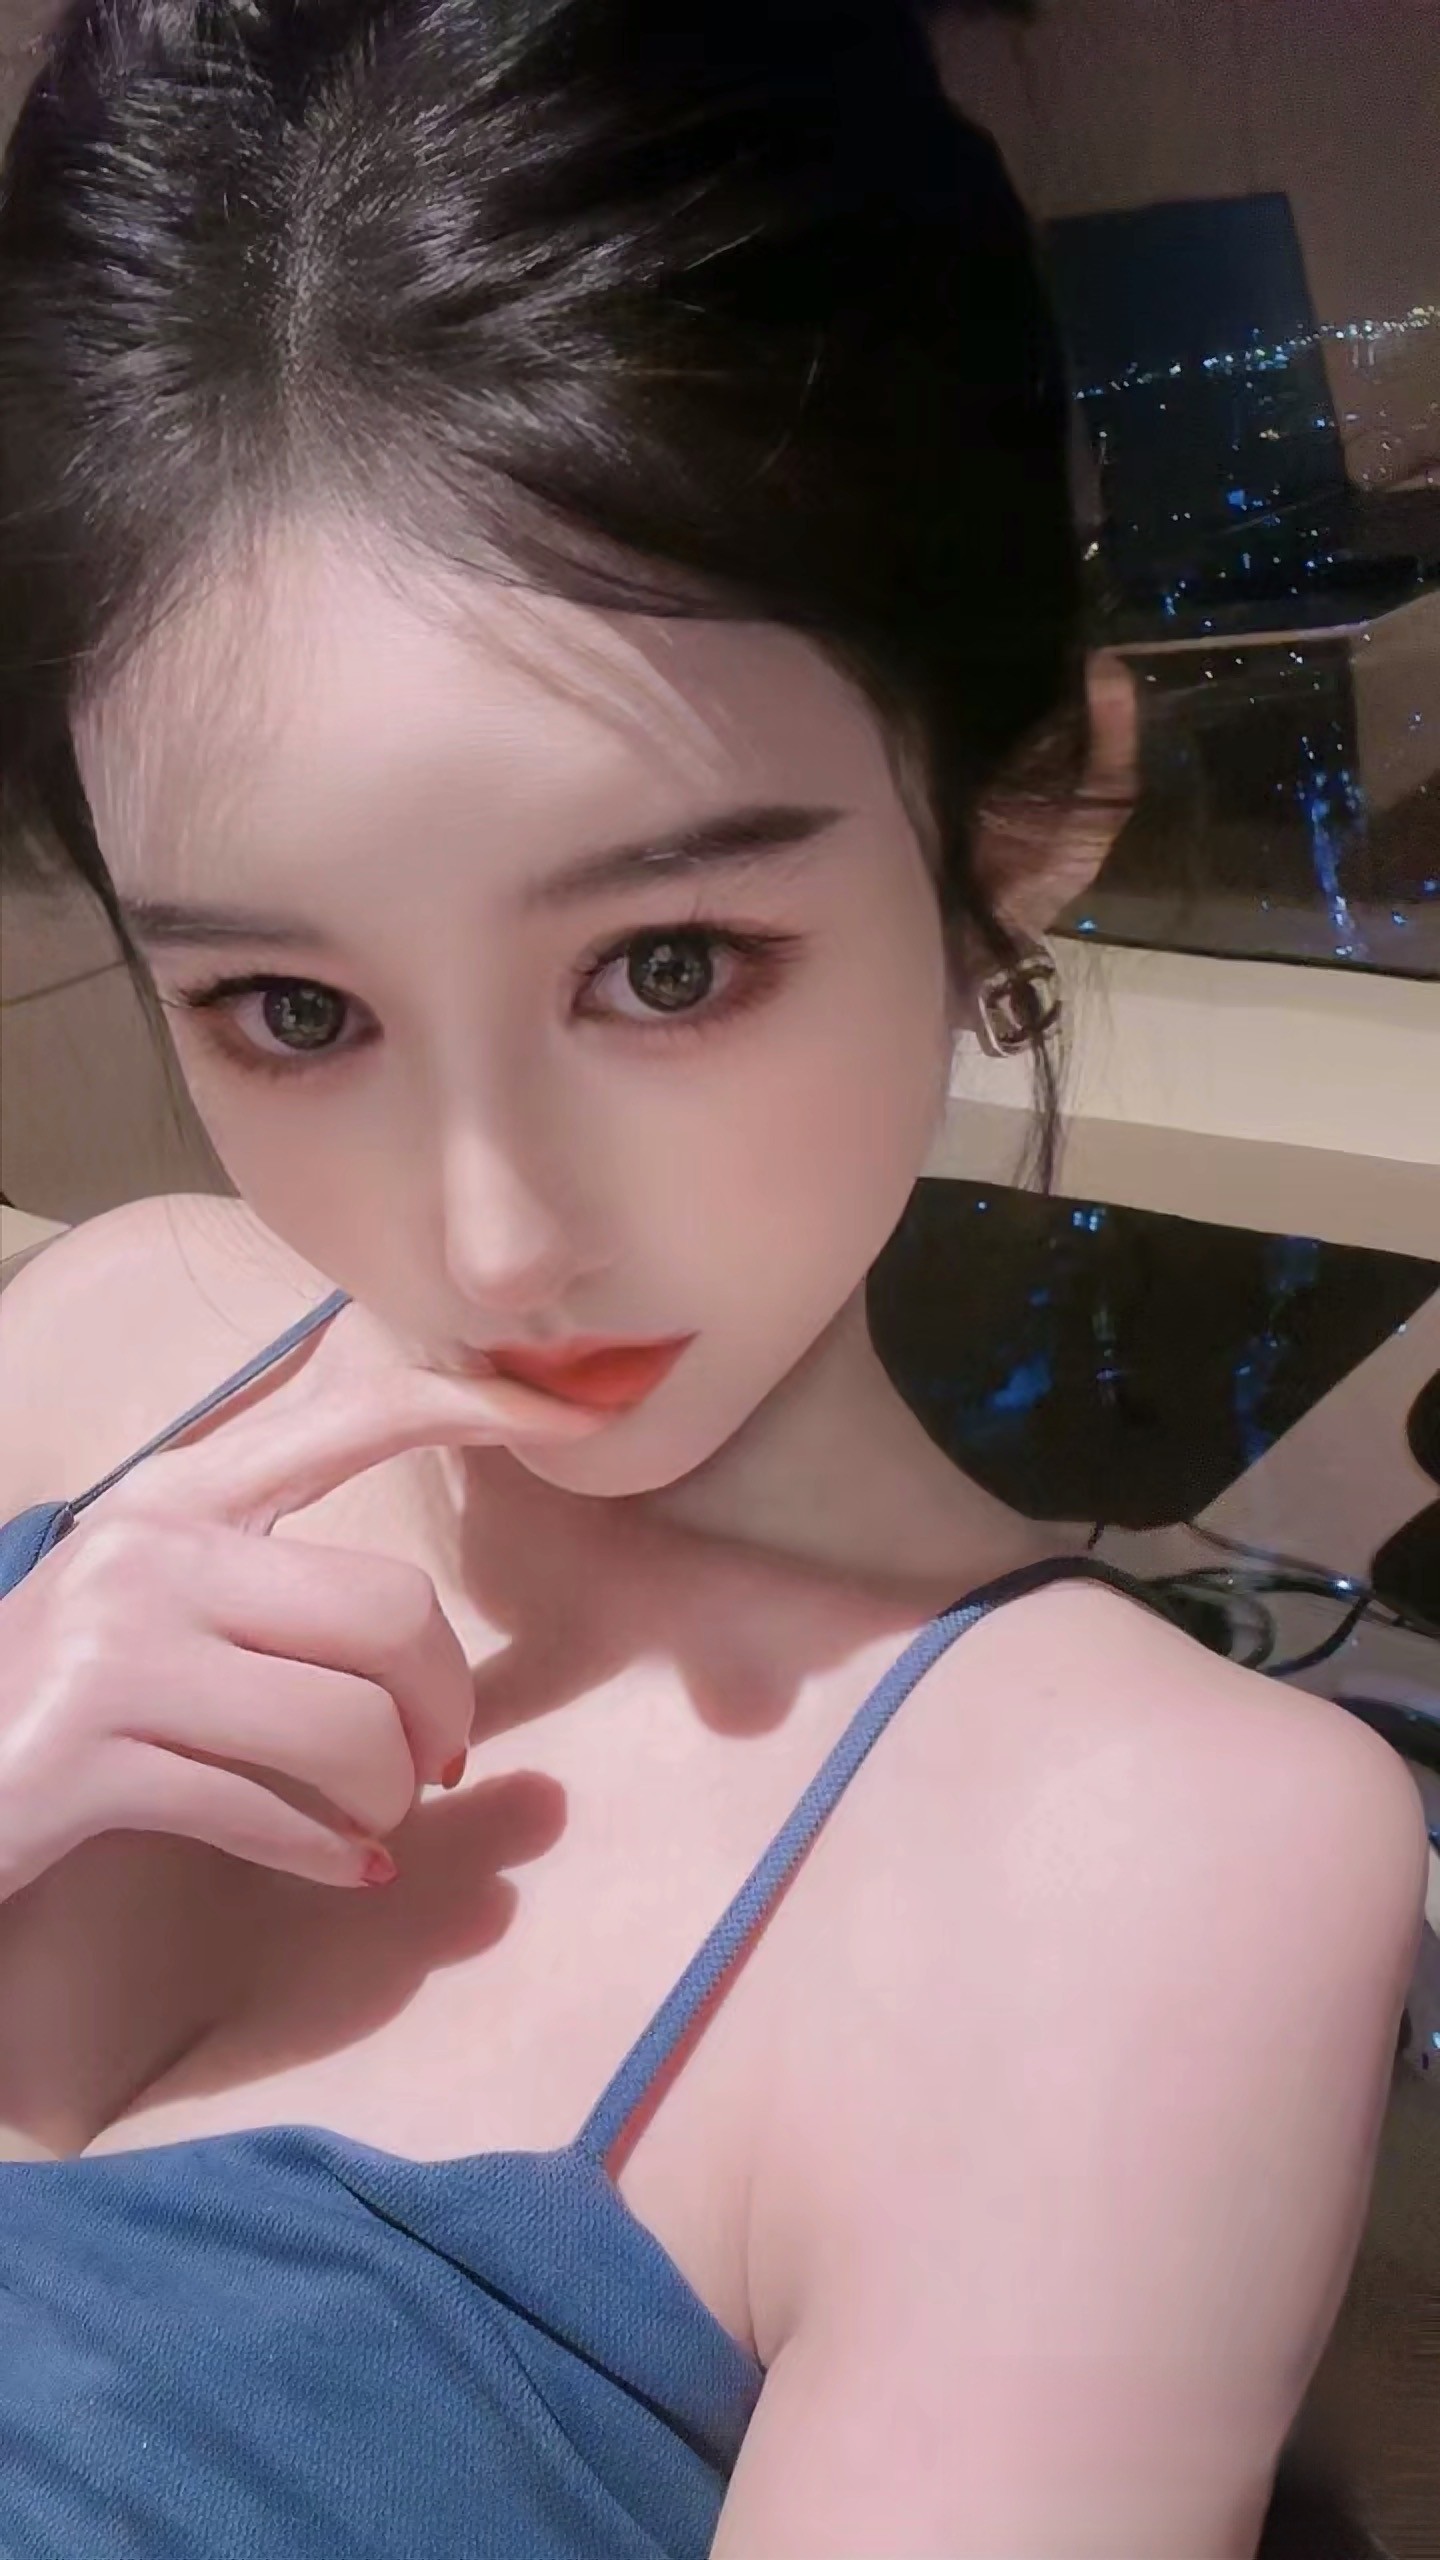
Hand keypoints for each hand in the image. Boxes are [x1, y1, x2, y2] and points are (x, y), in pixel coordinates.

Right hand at [0, 1318, 607, 1902]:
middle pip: (391, 1611)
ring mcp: (114, 1650)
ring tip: (379, 1812)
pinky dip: (332, 1853)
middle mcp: (152, 1549)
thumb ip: (276, 1563)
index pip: (360, 1414)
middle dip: (446, 1702)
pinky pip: (270, 1813)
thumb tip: (416, 1570)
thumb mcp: (159, 1589)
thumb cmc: (66, 1685)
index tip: (586, 1408)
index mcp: (183, 1491)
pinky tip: (347, 1865)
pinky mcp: (85, 1757)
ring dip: (392, 1792)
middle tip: (441, 1757)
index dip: (484, 1407)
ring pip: (348, 1725)